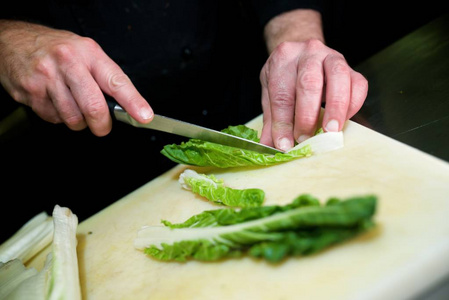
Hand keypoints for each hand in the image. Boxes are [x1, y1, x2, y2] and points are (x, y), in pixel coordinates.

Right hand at [0, 21, 152, 135]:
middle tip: (102, 126)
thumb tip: (126, 106)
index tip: (144, 116)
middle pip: (94, 107)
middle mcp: (68, 63)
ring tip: (73, 104)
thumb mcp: (86, 52)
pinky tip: (54, 100)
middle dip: (102, 125)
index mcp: (89, 53)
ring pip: (73, 118)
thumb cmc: (57, 49)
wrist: (13, 42)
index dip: (133, 102)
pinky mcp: (31, 92)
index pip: (116, 81)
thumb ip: (105, 77)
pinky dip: (58, 116)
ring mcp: (47, 78)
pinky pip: (53, 118)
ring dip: (78, 121)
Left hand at [259, 39, 367, 150]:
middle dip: (306, 116)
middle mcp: (308, 53)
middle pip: (309, 83)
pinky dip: (352, 105)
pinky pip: (358, 84)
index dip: (282, 123)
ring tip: (330, 131)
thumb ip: (271, 119)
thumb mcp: (270, 93)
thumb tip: (269, 146)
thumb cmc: (286, 75)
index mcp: (283, 59)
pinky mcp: (351, 68)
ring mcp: (332, 56)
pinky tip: (343, 120)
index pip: (281, 94)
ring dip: (335, 108)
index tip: (284, 144)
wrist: (302, 52)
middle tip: (304, 139)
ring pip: (338, 77)